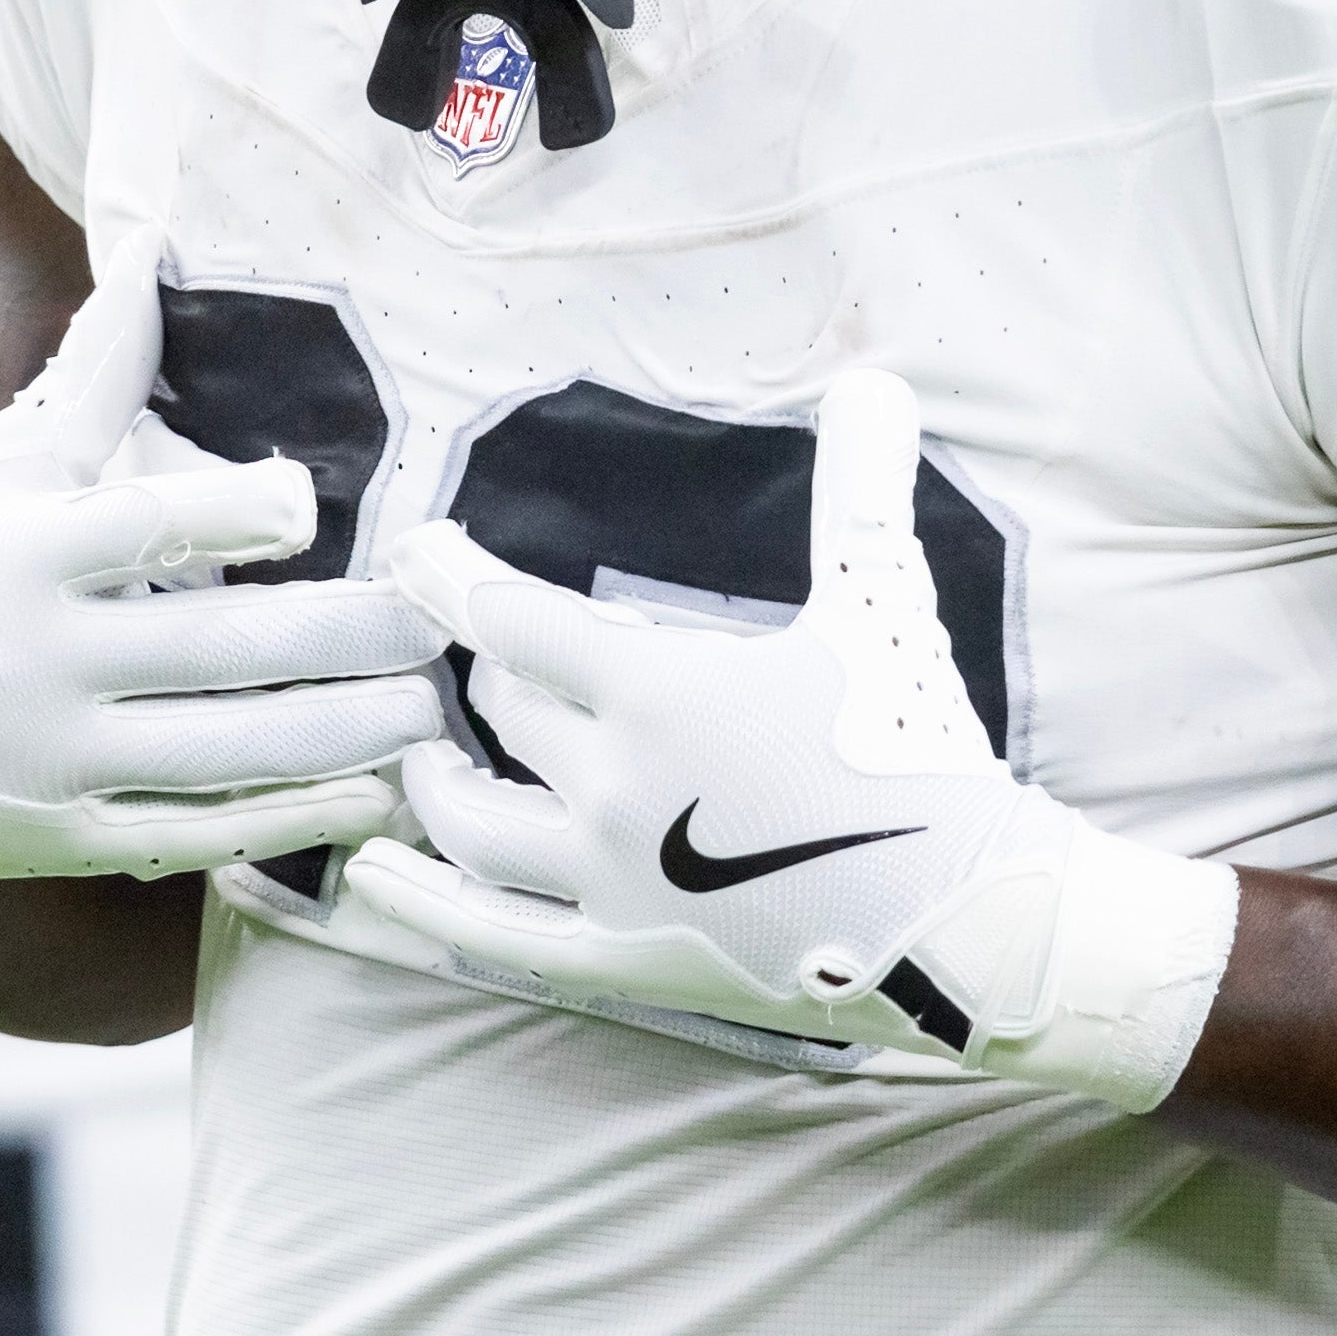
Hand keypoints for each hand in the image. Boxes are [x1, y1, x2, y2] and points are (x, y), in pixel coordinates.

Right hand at [0, 253, 444, 900]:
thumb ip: (95, 375)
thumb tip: (148, 240)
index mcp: (27, 552)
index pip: (144, 525)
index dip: (230, 513)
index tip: (312, 502)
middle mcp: (42, 660)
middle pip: (220, 647)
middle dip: (343, 637)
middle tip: (436, 619)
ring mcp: (59, 760)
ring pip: (228, 751)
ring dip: (344, 733)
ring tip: (431, 710)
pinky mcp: (72, 837)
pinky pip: (200, 832)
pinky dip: (292, 819)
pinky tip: (372, 795)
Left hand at [342, 370, 1238, 1107]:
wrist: (965, 917)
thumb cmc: (918, 747)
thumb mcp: (882, 606)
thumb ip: (861, 490)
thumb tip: (879, 377)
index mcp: (657, 692)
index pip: (512, 621)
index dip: (454, 578)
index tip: (416, 551)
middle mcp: (610, 786)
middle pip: (505, 713)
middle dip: (491, 673)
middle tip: (491, 652)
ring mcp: (608, 883)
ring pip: (475, 821)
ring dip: (438, 780)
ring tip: (424, 754)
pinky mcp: (622, 958)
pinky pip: (491, 934)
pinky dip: (420, 901)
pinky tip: (370, 876)